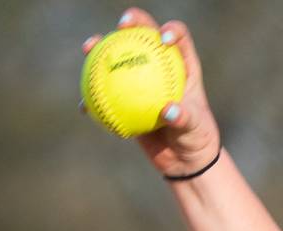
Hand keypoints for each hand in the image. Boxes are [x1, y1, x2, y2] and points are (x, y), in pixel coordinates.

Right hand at [82, 8, 220, 176]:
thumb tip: (168, 111)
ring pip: (117, 56)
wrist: (184, 157)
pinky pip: (104, 91)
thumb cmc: (196, 139)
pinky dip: (93, 96)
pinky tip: (85, 106)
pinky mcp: (124, 95)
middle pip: (143, 35)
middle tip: (122, 25)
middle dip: (132, 22)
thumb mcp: (195, 129)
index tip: (162, 38)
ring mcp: (140, 78)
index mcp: (182, 66)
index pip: (178, 39)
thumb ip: (185, 118)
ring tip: (88, 47)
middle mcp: (160, 66)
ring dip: (100, 47)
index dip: (171, 30)